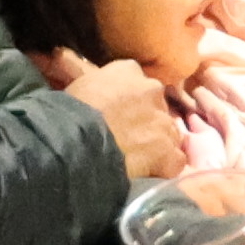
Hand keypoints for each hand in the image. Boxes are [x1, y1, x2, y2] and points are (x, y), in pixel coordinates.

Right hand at [57, 54, 181, 182]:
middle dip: (147, 123)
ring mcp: (163, 122)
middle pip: (157, 108)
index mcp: (128, 71)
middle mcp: (152, 91)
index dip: (130, 101)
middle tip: (128, 140)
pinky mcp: (168, 151)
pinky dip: (165, 167)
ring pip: (169, 133)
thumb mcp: (78, 86)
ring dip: (157, 146)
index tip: (119, 115)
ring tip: (137, 161)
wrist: (76, 144)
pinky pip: (175, 160)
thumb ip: (94, 83)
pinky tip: (149, 174)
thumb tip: (85, 82)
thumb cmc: (69, 115)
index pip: (136, 81)